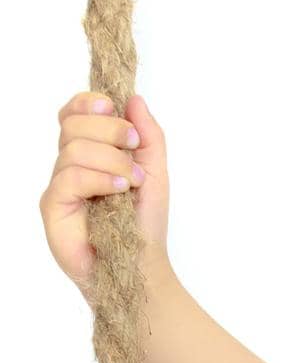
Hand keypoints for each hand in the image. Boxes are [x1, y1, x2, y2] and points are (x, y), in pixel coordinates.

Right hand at [41, 92, 172, 299]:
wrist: (140, 263)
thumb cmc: (143, 221)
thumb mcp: (156, 171)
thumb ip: (149, 135)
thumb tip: (134, 99)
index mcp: (92, 151)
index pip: (75, 112)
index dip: (91, 103)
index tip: (118, 114)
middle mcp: (70, 163)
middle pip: (73, 124)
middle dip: (110, 130)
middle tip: (133, 149)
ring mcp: (59, 184)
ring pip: (74, 148)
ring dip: (112, 161)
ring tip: (131, 183)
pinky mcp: (53, 205)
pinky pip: (69, 177)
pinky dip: (100, 179)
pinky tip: (118, 191)